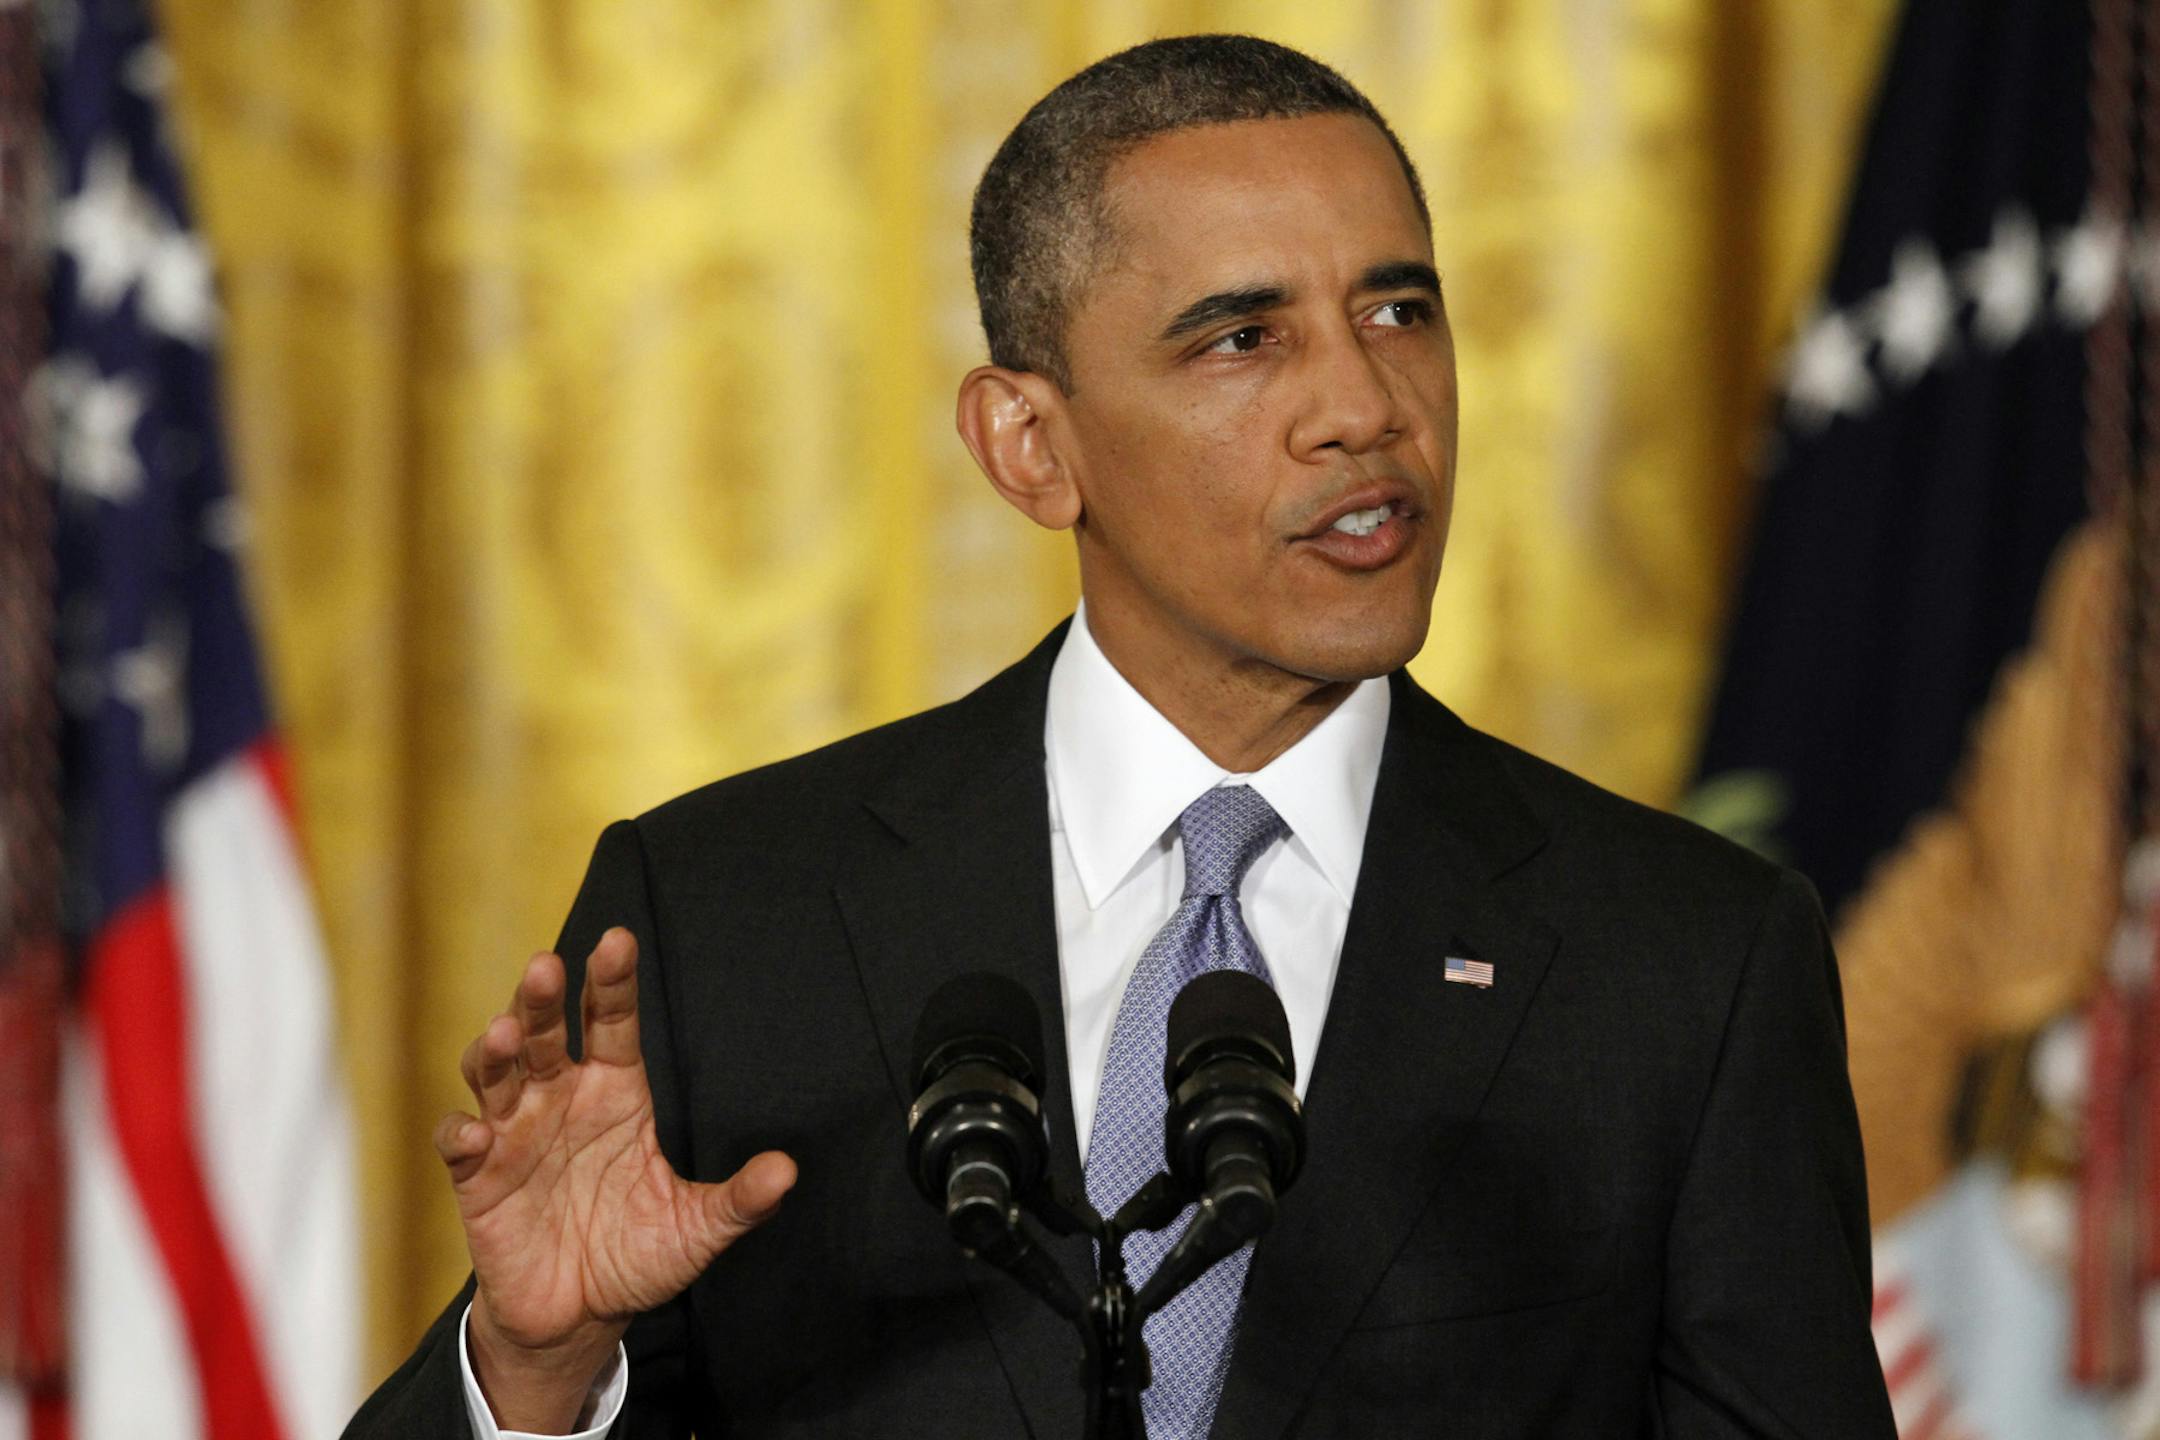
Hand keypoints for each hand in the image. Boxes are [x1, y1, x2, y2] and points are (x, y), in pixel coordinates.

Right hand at [435, 927, 795, 1429]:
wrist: (579, 1318)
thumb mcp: (695, 1229)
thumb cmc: (636, 1256)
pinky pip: (460, 1142)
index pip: (612, 1023)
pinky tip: (475, 1130)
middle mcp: (561, 1099)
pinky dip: (461, 1131)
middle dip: (542, 998)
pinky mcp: (478, 1177)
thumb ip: (738, 1200)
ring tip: (506, 1033)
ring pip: (495, 1073)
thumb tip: (787, 1173)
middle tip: (546, 965)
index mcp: (616, 1093)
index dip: (612, 983)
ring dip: (495, 1050)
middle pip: (547, 1032)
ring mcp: (515, 1134)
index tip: (617, 940)